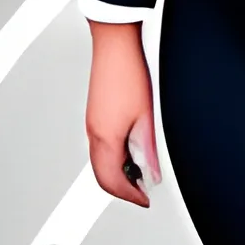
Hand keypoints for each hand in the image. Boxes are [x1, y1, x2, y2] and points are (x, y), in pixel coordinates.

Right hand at [87, 20, 155, 206]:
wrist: (115, 45)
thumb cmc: (128, 73)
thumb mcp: (146, 117)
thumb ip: (147, 150)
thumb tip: (151, 173)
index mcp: (105, 137)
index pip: (112, 181)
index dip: (130, 195)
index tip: (144, 199)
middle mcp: (94, 133)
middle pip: (102, 175)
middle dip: (122, 188)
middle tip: (143, 191)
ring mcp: (93, 124)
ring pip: (101, 161)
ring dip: (119, 172)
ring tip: (142, 172)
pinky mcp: (96, 115)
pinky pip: (101, 146)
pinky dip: (115, 156)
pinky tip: (132, 150)